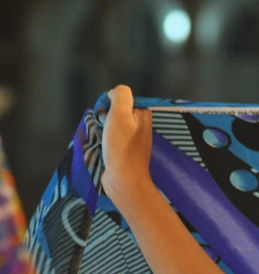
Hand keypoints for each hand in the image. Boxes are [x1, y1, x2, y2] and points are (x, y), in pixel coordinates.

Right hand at [100, 84, 155, 209]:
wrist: (123, 180)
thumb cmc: (122, 148)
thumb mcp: (121, 115)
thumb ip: (120, 96)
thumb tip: (114, 92)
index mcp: (143, 115)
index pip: (120, 98)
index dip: (109, 105)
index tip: (109, 118)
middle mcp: (140, 125)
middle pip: (112, 111)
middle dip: (103, 118)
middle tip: (107, 131)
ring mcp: (131, 138)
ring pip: (107, 124)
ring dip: (100, 130)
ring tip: (104, 141)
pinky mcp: (122, 150)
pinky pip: (106, 138)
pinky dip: (101, 141)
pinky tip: (101, 148)